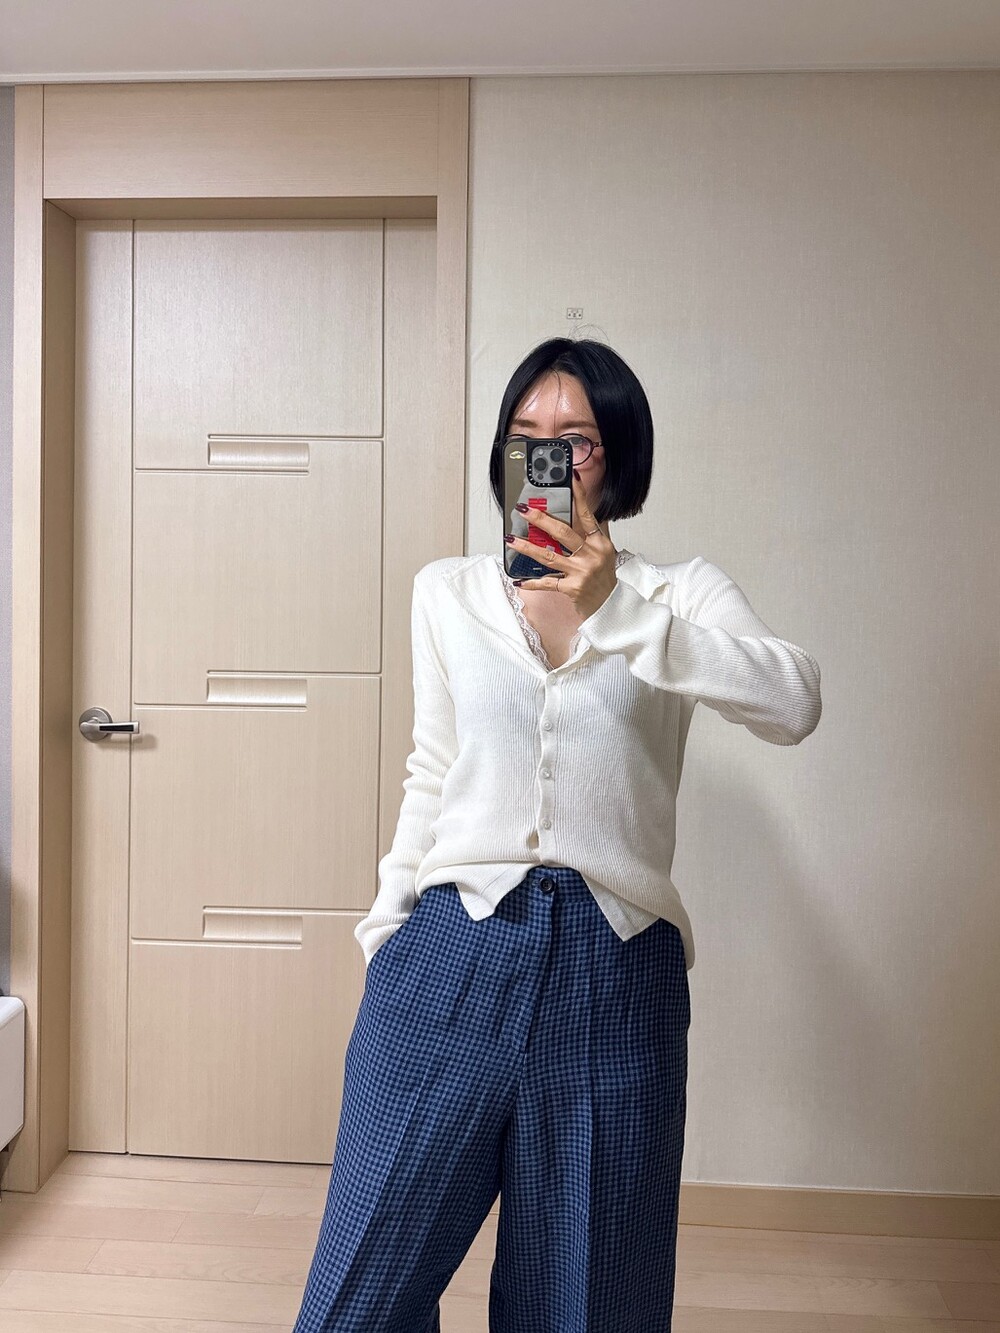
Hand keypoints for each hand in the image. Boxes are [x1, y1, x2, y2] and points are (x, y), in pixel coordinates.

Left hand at [504, 471, 618, 621]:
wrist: (610, 606)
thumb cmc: (604, 578)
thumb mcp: (605, 552)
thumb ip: (594, 532)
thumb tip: (586, 509)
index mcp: (599, 543)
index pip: (587, 514)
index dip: (579, 495)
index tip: (570, 477)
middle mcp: (591, 555)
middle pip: (563, 533)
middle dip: (541, 520)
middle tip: (524, 510)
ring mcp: (581, 572)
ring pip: (549, 556)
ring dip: (527, 547)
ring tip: (511, 540)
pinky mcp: (571, 588)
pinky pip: (547, 583)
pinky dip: (531, 582)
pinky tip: (518, 579)